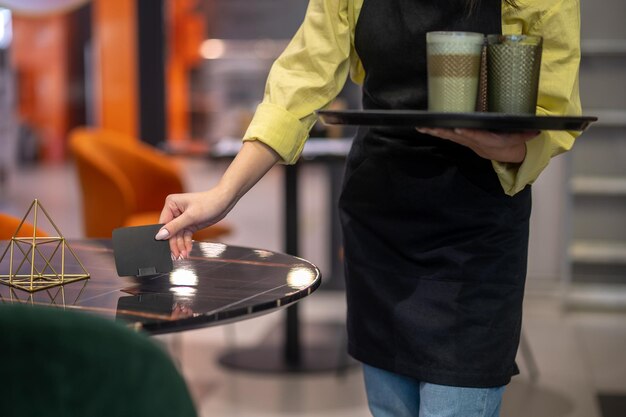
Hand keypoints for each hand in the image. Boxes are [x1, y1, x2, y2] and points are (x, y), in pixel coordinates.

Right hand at [156, 188, 233, 258]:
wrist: (224, 203)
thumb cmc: (209, 203)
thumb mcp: (190, 216)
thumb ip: (174, 226)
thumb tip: (160, 235)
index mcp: (171, 204)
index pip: (163, 223)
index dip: (164, 236)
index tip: (165, 248)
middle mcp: (175, 210)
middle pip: (171, 231)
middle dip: (174, 244)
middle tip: (177, 255)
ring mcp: (182, 218)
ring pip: (178, 235)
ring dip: (181, 245)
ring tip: (184, 255)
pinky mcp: (189, 224)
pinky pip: (185, 235)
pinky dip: (187, 243)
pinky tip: (188, 250)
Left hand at [416, 127, 539, 162]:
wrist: (507, 154)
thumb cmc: (514, 141)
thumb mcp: (523, 138)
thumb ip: (528, 134)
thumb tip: (537, 130)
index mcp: (491, 142)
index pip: (480, 138)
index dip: (469, 135)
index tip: (460, 131)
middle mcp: (476, 143)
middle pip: (459, 137)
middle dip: (445, 132)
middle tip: (432, 127)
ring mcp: (468, 142)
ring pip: (450, 136)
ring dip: (436, 131)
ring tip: (423, 126)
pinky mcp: (463, 140)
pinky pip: (447, 135)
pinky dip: (436, 131)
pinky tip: (424, 126)